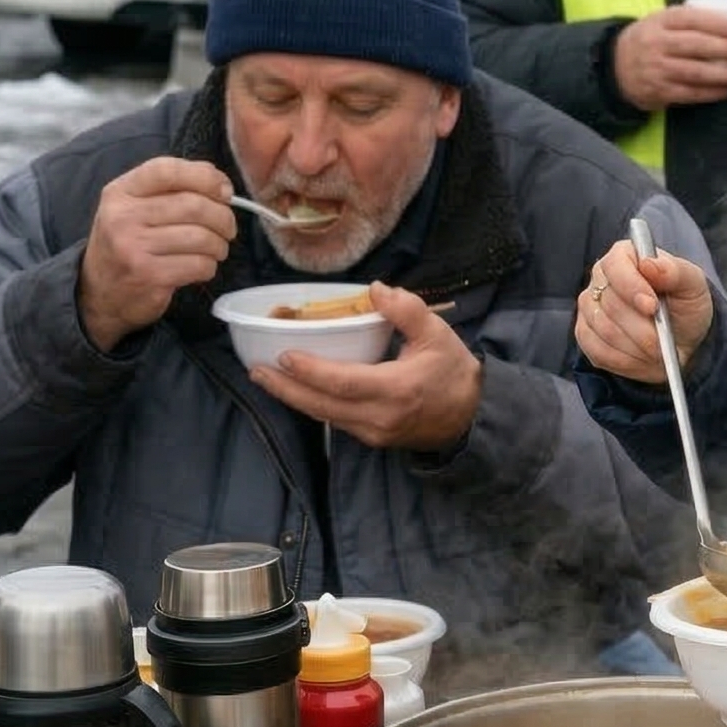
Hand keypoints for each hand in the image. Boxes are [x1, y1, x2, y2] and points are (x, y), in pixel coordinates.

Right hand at [78, 157, 237, 352]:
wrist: (100, 292)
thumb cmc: (129, 242)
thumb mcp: (134, 207)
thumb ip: (171, 189)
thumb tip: (221, 185)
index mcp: (120, 192)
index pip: (167, 170)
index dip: (205, 177)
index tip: (224, 191)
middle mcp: (122, 216)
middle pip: (194, 205)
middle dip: (223, 218)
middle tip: (227, 229)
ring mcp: (133, 247)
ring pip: (202, 237)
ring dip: (219, 245)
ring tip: (215, 249)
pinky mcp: (148, 276)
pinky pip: (199, 264)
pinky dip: (209, 266)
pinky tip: (200, 266)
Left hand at [249, 284, 482, 449]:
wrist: (471, 416)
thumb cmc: (453, 371)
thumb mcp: (437, 335)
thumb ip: (407, 310)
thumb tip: (375, 289)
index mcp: (397, 389)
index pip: (344, 382)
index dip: (312, 371)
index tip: (285, 355)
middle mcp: (380, 416)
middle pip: (322, 405)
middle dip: (285, 388)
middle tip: (256, 370)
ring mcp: (373, 432)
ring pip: (324, 416)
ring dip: (292, 397)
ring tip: (265, 377)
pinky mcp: (371, 438)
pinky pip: (334, 420)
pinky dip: (312, 404)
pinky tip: (295, 389)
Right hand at [575, 240, 714, 378]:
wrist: (681, 339)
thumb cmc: (685, 305)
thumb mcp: (692, 285)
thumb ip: (674, 272)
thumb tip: (650, 264)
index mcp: (625, 255)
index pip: (616, 265)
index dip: (632, 287)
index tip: (652, 307)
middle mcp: (601, 277)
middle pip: (610, 304)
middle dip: (641, 328)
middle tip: (662, 341)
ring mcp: (589, 306)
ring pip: (605, 330)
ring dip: (636, 346)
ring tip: (658, 350)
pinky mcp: (585, 335)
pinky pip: (598, 351)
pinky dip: (625, 360)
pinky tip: (642, 358)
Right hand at [613, 7, 726, 111]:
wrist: (615, 67)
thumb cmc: (648, 40)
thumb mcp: (659, 22)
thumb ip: (686, 21)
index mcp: (658, 21)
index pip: (689, 19)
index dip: (714, 23)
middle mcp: (656, 44)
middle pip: (695, 46)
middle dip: (725, 49)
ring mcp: (657, 69)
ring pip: (696, 72)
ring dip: (723, 74)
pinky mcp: (659, 91)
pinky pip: (690, 93)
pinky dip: (711, 93)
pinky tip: (726, 90)